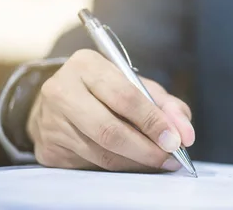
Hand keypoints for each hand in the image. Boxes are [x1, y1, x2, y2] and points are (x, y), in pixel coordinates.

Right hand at [26, 49, 194, 171]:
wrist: (58, 100)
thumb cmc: (104, 89)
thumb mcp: (136, 84)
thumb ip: (165, 104)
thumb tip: (184, 133)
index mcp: (86, 65)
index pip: (125, 96)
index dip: (153, 121)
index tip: (176, 140)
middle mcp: (62, 91)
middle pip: (109, 130)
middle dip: (146, 149)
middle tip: (171, 158)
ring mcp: (51, 122)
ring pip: (101, 153)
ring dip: (136, 162)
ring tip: (159, 162)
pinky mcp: (48, 150)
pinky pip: (91, 166)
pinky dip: (119, 168)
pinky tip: (135, 164)